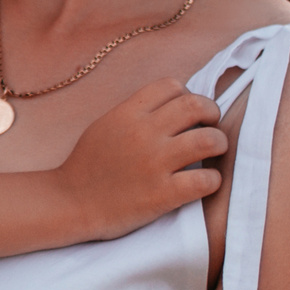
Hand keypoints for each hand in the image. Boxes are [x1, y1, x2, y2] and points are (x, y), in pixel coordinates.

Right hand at [54, 83, 227, 238]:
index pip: (172, 86)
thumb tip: (171, 105)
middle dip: (212, 112)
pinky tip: (204, 182)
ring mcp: (155, 163)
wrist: (70, 203)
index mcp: (128, 113)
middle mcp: (143, 133)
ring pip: (209, 140)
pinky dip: (213, 180)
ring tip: (214, 152)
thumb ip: (135, 112)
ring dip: (219, 144)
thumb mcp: (105, 125)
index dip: (186, 95)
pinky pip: (206, 180)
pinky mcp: (163, 194)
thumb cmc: (88, 166)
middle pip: (196, 105)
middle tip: (210, 126)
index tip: (187, 113)